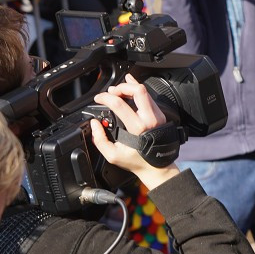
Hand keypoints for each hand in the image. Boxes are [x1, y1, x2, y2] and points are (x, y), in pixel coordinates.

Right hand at [90, 73, 179, 189]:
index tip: (99, 99)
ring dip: (129, 86)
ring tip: (118, 89)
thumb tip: (94, 124)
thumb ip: (99, 139)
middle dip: (121, 86)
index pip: (120, 104)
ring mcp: (157, 115)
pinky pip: (149, 97)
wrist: (157, 167)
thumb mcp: (112, 155)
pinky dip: (138, 91)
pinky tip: (130, 88)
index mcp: (137, 128)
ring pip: (145, 91)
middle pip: (137, 90)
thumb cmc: (136, 161)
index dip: (106, 98)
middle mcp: (149, 119)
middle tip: (111, 91)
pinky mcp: (160, 115)